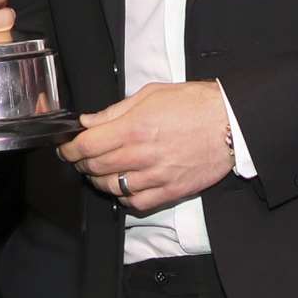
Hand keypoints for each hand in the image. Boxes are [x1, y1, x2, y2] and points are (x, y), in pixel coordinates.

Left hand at [57, 81, 231, 213]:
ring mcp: (157, 176)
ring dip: (99, 181)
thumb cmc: (193, 103)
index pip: (87, 145)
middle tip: (80, 158)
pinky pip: (137, 203)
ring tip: (100, 171)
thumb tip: (89, 122)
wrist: (230, 122)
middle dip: (81, 164)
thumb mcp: (151, 94)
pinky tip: (124, 187)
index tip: (66, 148)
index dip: (70, 149)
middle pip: (96, 167)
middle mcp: (142, 154)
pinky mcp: (171, 191)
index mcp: (134, 127)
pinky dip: (124, 198)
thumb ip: (116, 111)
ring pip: (113, 188)